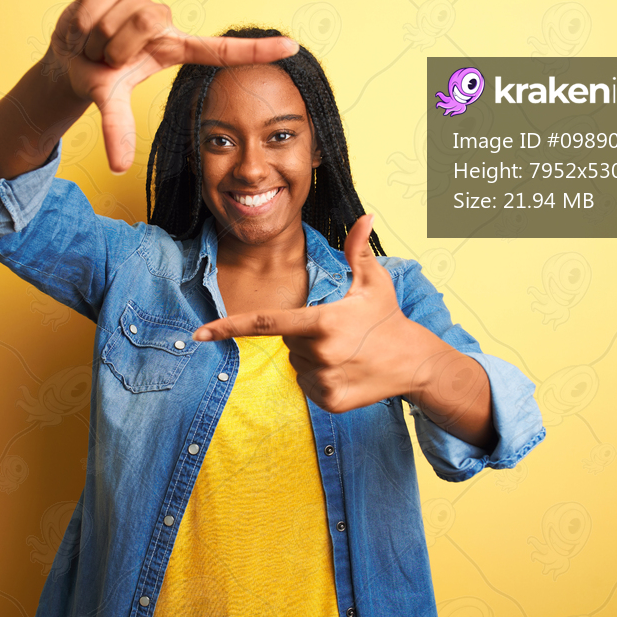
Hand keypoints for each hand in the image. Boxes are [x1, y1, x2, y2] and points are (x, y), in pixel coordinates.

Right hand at [45, 0, 299, 171]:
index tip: (292, 48)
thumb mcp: (107, 99)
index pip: (220, 50)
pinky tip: (84, 24)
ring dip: (98, 33)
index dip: (256, 50)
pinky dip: (84, 17)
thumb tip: (119, 167)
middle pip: (150, 20)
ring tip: (94, 42)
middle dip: (118, 44)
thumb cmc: (95, 74)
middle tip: (106, 57)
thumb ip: (117, 128)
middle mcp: (163, 20)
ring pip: (124, 10)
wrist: (64, 53)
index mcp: (173, 48)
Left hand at [192, 215, 446, 412]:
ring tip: (346, 353)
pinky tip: (347, 371)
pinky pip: (308, 386)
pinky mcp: (329, 402)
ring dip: (312, 359)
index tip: (200, 333)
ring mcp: (324, 381)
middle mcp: (319, 354)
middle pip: (287, 344)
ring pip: (297, 366)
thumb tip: (364, 214)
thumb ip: (358, 249)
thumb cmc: (388, 318)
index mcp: (322, 322)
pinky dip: (321, 379)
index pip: (265, 324)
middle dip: (303, 336)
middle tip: (338, 333)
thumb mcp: (373, 281)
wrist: (416, 364)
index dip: (228, 327)